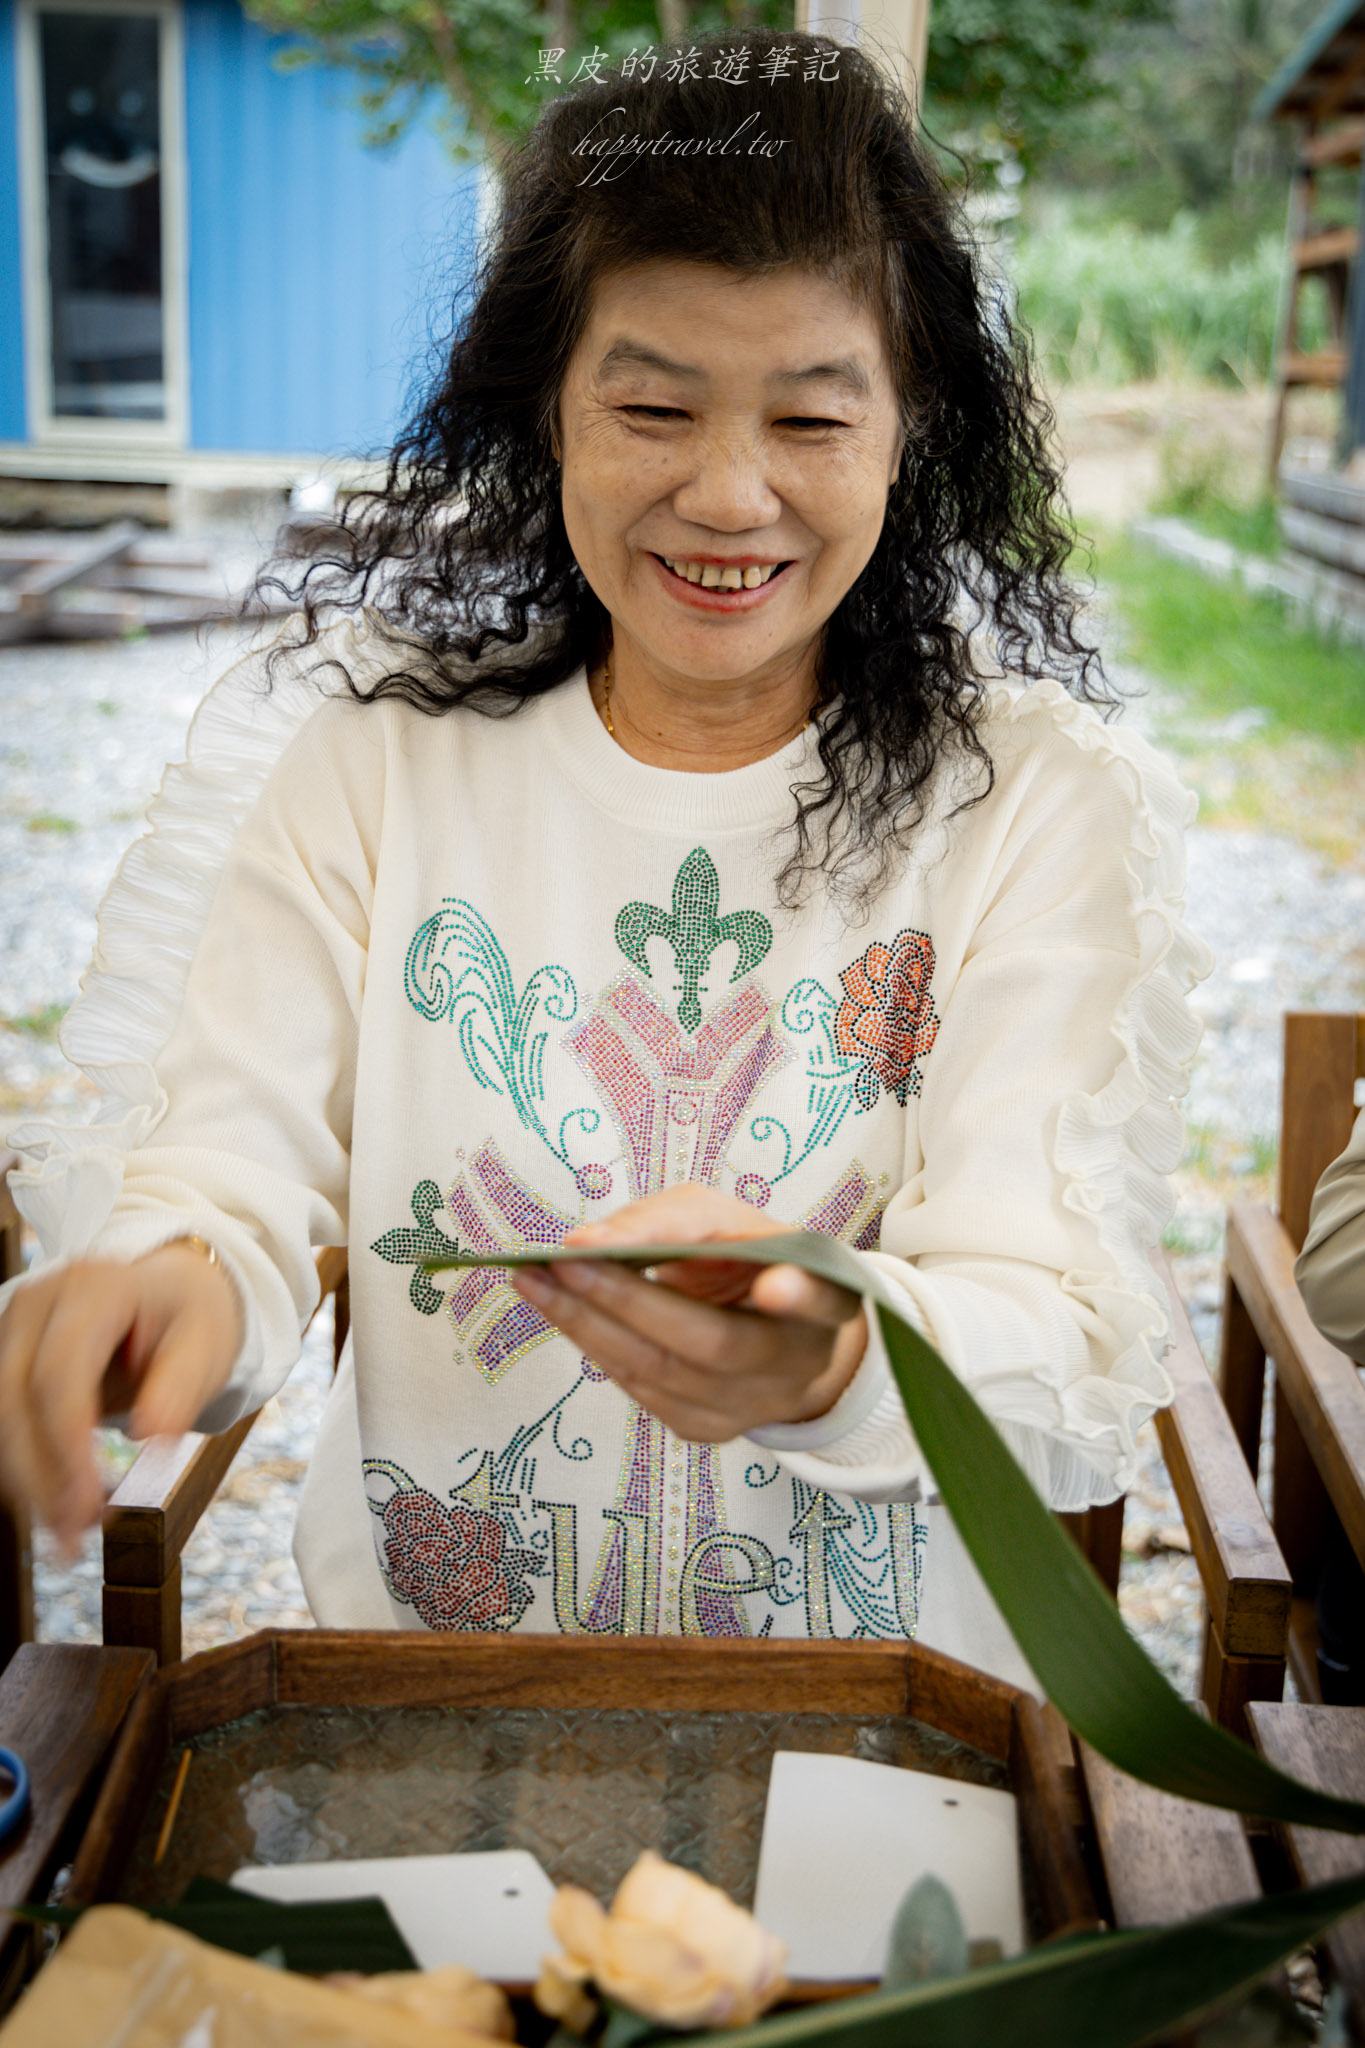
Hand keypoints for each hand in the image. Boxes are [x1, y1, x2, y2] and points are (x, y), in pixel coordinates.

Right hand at [0, 1243, 244, 1555]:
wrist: (168, 1288)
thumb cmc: (191, 1317)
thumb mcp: (207, 1343)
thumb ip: (181, 1386)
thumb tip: (150, 1437)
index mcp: (94, 1288)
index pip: (59, 1373)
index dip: (65, 1446)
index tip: (89, 1507)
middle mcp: (38, 1301)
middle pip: (13, 1399)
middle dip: (38, 1478)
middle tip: (74, 1542)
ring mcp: (12, 1327)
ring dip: (27, 1483)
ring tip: (72, 1534)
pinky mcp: (5, 1356)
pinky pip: (1, 1422)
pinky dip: (24, 1468)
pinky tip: (56, 1504)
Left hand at [509, 1185, 868, 1442]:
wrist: (765, 1331)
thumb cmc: (741, 1258)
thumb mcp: (721, 1220)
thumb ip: (666, 1223)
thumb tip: (583, 1244)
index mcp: (825, 1296)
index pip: (822, 1299)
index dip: (799, 1296)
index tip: (774, 1284)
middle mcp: (800, 1361)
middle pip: (716, 1343)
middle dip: (631, 1300)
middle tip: (564, 1259)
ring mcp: (754, 1406)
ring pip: (664, 1373)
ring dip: (588, 1323)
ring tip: (534, 1278)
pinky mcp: (708, 1429)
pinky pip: (642, 1389)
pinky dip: (596, 1345)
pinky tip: (560, 1309)